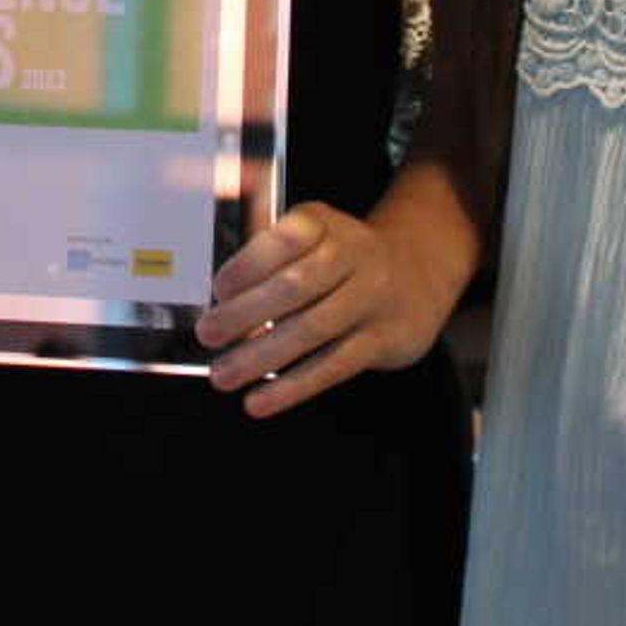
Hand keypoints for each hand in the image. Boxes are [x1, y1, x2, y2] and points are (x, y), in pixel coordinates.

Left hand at [195, 200, 463, 417]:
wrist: (418, 273)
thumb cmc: (342, 257)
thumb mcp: (312, 233)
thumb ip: (266, 249)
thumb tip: (215, 290)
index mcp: (324, 223)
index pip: (286, 238)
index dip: (250, 263)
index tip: (218, 288)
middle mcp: (353, 255)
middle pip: (296, 286)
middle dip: (245, 313)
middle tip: (208, 334)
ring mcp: (371, 298)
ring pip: (313, 330)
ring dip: (261, 357)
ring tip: (223, 375)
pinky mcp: (384, 339)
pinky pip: (333, 365)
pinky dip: (293, 387)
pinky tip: (260, 401)